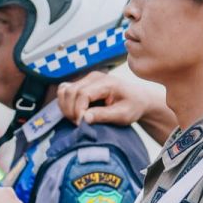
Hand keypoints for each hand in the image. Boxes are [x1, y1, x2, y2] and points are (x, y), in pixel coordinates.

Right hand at [56, 72, 174, 140]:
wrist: (138, 99)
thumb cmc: (133, 106)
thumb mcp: (123, 115)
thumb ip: (104, 115)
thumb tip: (85, 118)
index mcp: (106, 82)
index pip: (83, 94)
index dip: (78, 111)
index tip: (82, 125)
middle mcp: (94, 77)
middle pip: (70, 92)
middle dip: (71, 111)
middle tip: (80, 125)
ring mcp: (86, 79)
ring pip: (64, 91)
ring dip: (66, 108)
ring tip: (77, 120)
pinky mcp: (82, 84)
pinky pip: (64, 91)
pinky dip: (65, 103)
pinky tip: (75, 114)